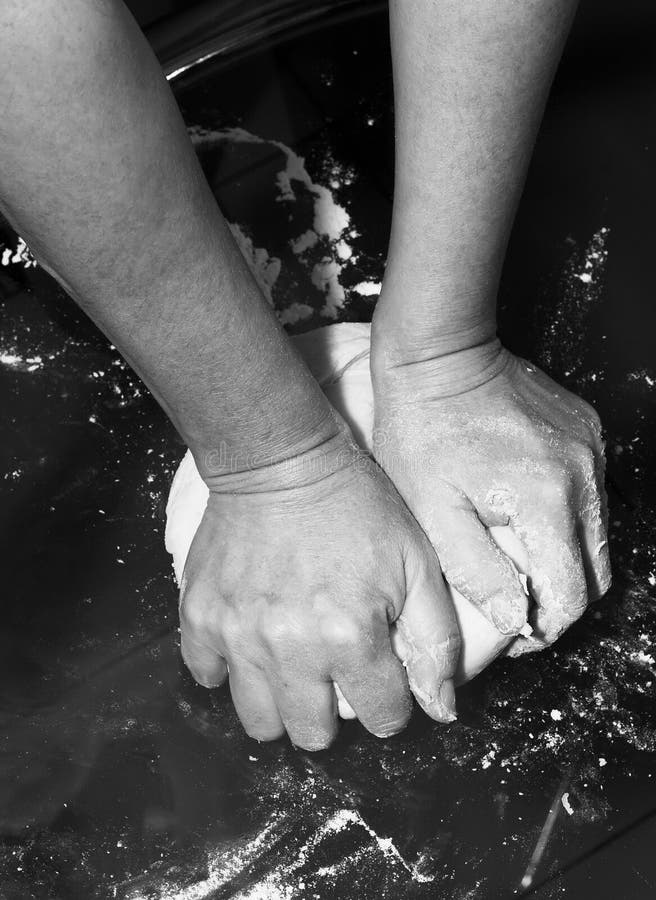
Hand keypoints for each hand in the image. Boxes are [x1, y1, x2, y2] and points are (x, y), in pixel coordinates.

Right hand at [178, 434, 459, 749]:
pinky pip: (208, 677)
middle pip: (314, 736)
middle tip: (336, 675)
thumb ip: (437, 640)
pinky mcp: (200, 617)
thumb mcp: (417, 562)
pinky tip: (251, 644)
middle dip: (335, 715)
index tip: (383, 678)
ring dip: (282, 706)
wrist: (281, 462)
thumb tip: (440, 710)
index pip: (382, 717)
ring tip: (293, 669)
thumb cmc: (357, 507)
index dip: (390, 702)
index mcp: (351, 635)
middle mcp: (290, 647)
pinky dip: (229, 671)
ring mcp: (238, 635)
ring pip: (260, 723)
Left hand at [371, 340, 610, 653]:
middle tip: (518, 607)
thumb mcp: (432, 509)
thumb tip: (516, 620)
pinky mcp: (587, 432)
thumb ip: (476, 569)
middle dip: (561, 600)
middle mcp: (583, 475)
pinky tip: (528, 519)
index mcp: (546, 499)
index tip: (515, 633)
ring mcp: (591, 450)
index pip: (572, 594)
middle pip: (596, 570)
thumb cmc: (421, 431)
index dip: (545, 626)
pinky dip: (569, 519)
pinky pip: (592, 495)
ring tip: (521, 568)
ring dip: (567, 561)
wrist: (439, 355)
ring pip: (598, 534)